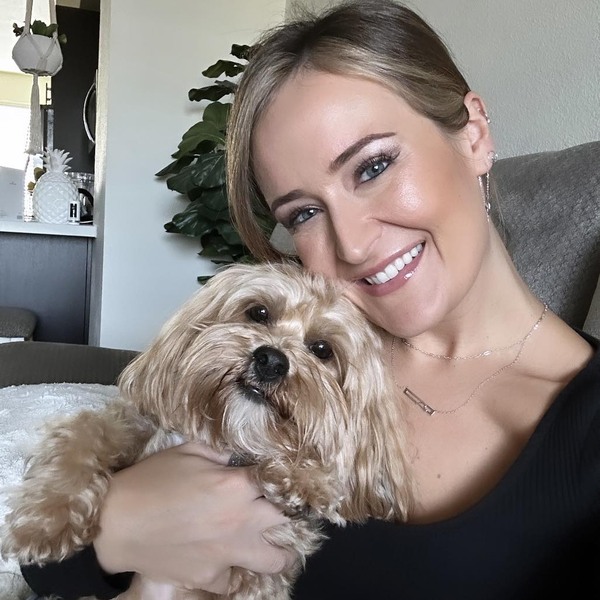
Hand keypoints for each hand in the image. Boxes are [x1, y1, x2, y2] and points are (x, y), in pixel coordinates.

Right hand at [93, 442, 291, 593]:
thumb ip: (223, 453)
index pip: (282, 481)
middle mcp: (242, 520)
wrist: (114, 521)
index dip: (287, 479)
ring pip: (276, 559)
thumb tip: (244, 456)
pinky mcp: (208, 578)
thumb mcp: (189, 450)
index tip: (287, 479)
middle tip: (279, 508)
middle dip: (289, 513)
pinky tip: (217, 555)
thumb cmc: (151, 479)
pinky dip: (228, 568)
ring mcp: (227, 553)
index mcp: (238, 485)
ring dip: (276, 548)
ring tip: (266, 539)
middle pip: (290, 521)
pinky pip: (231, 577)